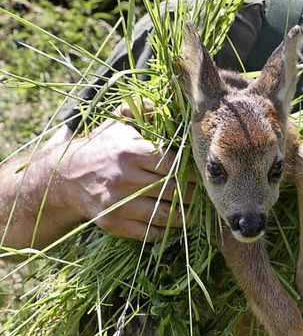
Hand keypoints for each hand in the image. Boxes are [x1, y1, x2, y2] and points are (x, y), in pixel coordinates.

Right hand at [62, 106, 194, 241]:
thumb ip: (142, 110)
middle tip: (205, 195)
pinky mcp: (112, 223)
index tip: (202, 175)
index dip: (192, 172)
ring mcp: (118, 203)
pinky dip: (164, 231)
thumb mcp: (117, 123)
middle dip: (193, 195)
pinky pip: (147, 232)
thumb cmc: (100, 147)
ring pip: (163, 214)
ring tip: (196, 213)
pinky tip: (174, 226)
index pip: (174, 164)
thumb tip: (165, 103)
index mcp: (130, 152)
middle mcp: (124, 178)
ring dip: (184, 217)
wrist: (65, 176)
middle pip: (173, 190)